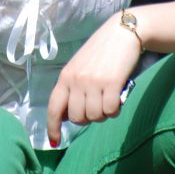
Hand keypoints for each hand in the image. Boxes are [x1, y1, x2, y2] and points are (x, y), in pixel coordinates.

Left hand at [47, 13, 141, 146]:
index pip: (53, 107)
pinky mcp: (111, 83)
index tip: (55, 140)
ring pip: (95, 117)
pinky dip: (115, 109)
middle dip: (87, 118)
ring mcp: (93, 82)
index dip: (53, 127)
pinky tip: (117, 97)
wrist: (121, 32)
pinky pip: (111, 111)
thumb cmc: (100, 51)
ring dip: (104, 113)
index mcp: (65, 76)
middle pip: (77, 118)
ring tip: (108, 97)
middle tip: (96, 104)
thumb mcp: (79, 66)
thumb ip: (72, 87)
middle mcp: (76, 80)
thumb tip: (67, 115)